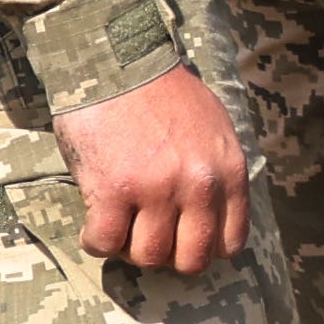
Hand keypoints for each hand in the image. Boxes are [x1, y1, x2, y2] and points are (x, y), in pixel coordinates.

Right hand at [55, 61, 257, 278]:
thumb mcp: (215, 131)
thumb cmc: (165, 95)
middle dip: (167, 256)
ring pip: (147, 256)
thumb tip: (209, 219)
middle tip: (147, 236)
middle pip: (190, 260)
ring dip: (129, 249)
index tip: (181, 239)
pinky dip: (96, 242)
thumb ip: (216, 175)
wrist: (121, 63)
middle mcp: (199, 186)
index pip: (229, 243)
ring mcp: (156, 190)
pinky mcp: (113, 190)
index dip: (202, 249)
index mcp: (229, 173)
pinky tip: (94, 223)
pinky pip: (105, 243)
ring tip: (120, 226)